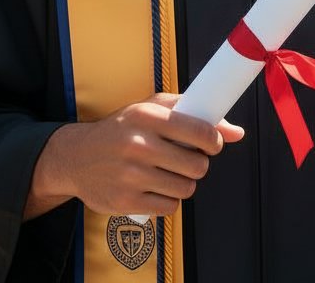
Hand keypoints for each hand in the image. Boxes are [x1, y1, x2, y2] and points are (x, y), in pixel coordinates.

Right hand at [35, 94, 243, 218]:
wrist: (77, 156)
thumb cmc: (122, 128)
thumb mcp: (152, 108)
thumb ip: (194, 113)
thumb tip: (236, 132)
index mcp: (147, 116)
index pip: (200, 131)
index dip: (214, 140)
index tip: (212, 144)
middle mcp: (139, 145)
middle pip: (197, 165)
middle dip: (198, 164)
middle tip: (187, 159)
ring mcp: (131, 175)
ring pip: (186, 188)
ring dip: (184, 182)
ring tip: (170, 172)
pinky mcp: (126, 201)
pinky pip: (170, 207)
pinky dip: (169, 199)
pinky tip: (156, 186)